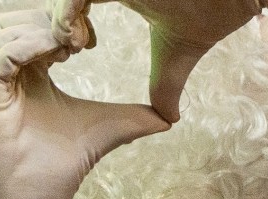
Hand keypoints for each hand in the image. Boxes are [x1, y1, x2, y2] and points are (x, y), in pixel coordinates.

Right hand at [0, 10, 170, 198]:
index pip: (39, 30)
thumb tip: (168, 117)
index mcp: (30, 77)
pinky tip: (57, 56)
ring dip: (38, 29)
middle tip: (82, 39)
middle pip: (17, 21)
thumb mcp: (98, 137)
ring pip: (2, 31)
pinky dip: (26, 47)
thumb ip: (128, 121)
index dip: (66, 23)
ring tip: (69, 47)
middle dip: (52, 19)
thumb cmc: (46, 179)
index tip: (93, 41)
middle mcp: (8, 77)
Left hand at [51, 0, 267, 121]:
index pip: (71, 2)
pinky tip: (79, 39)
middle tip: (60, 55)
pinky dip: (71, 12)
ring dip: (58, 20)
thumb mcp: (179, 53)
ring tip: (68, 47)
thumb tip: (166, 118)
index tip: (69, 55)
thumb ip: (165, 83)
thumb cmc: (217, 10)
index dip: (59, 29)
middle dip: (49, 26)